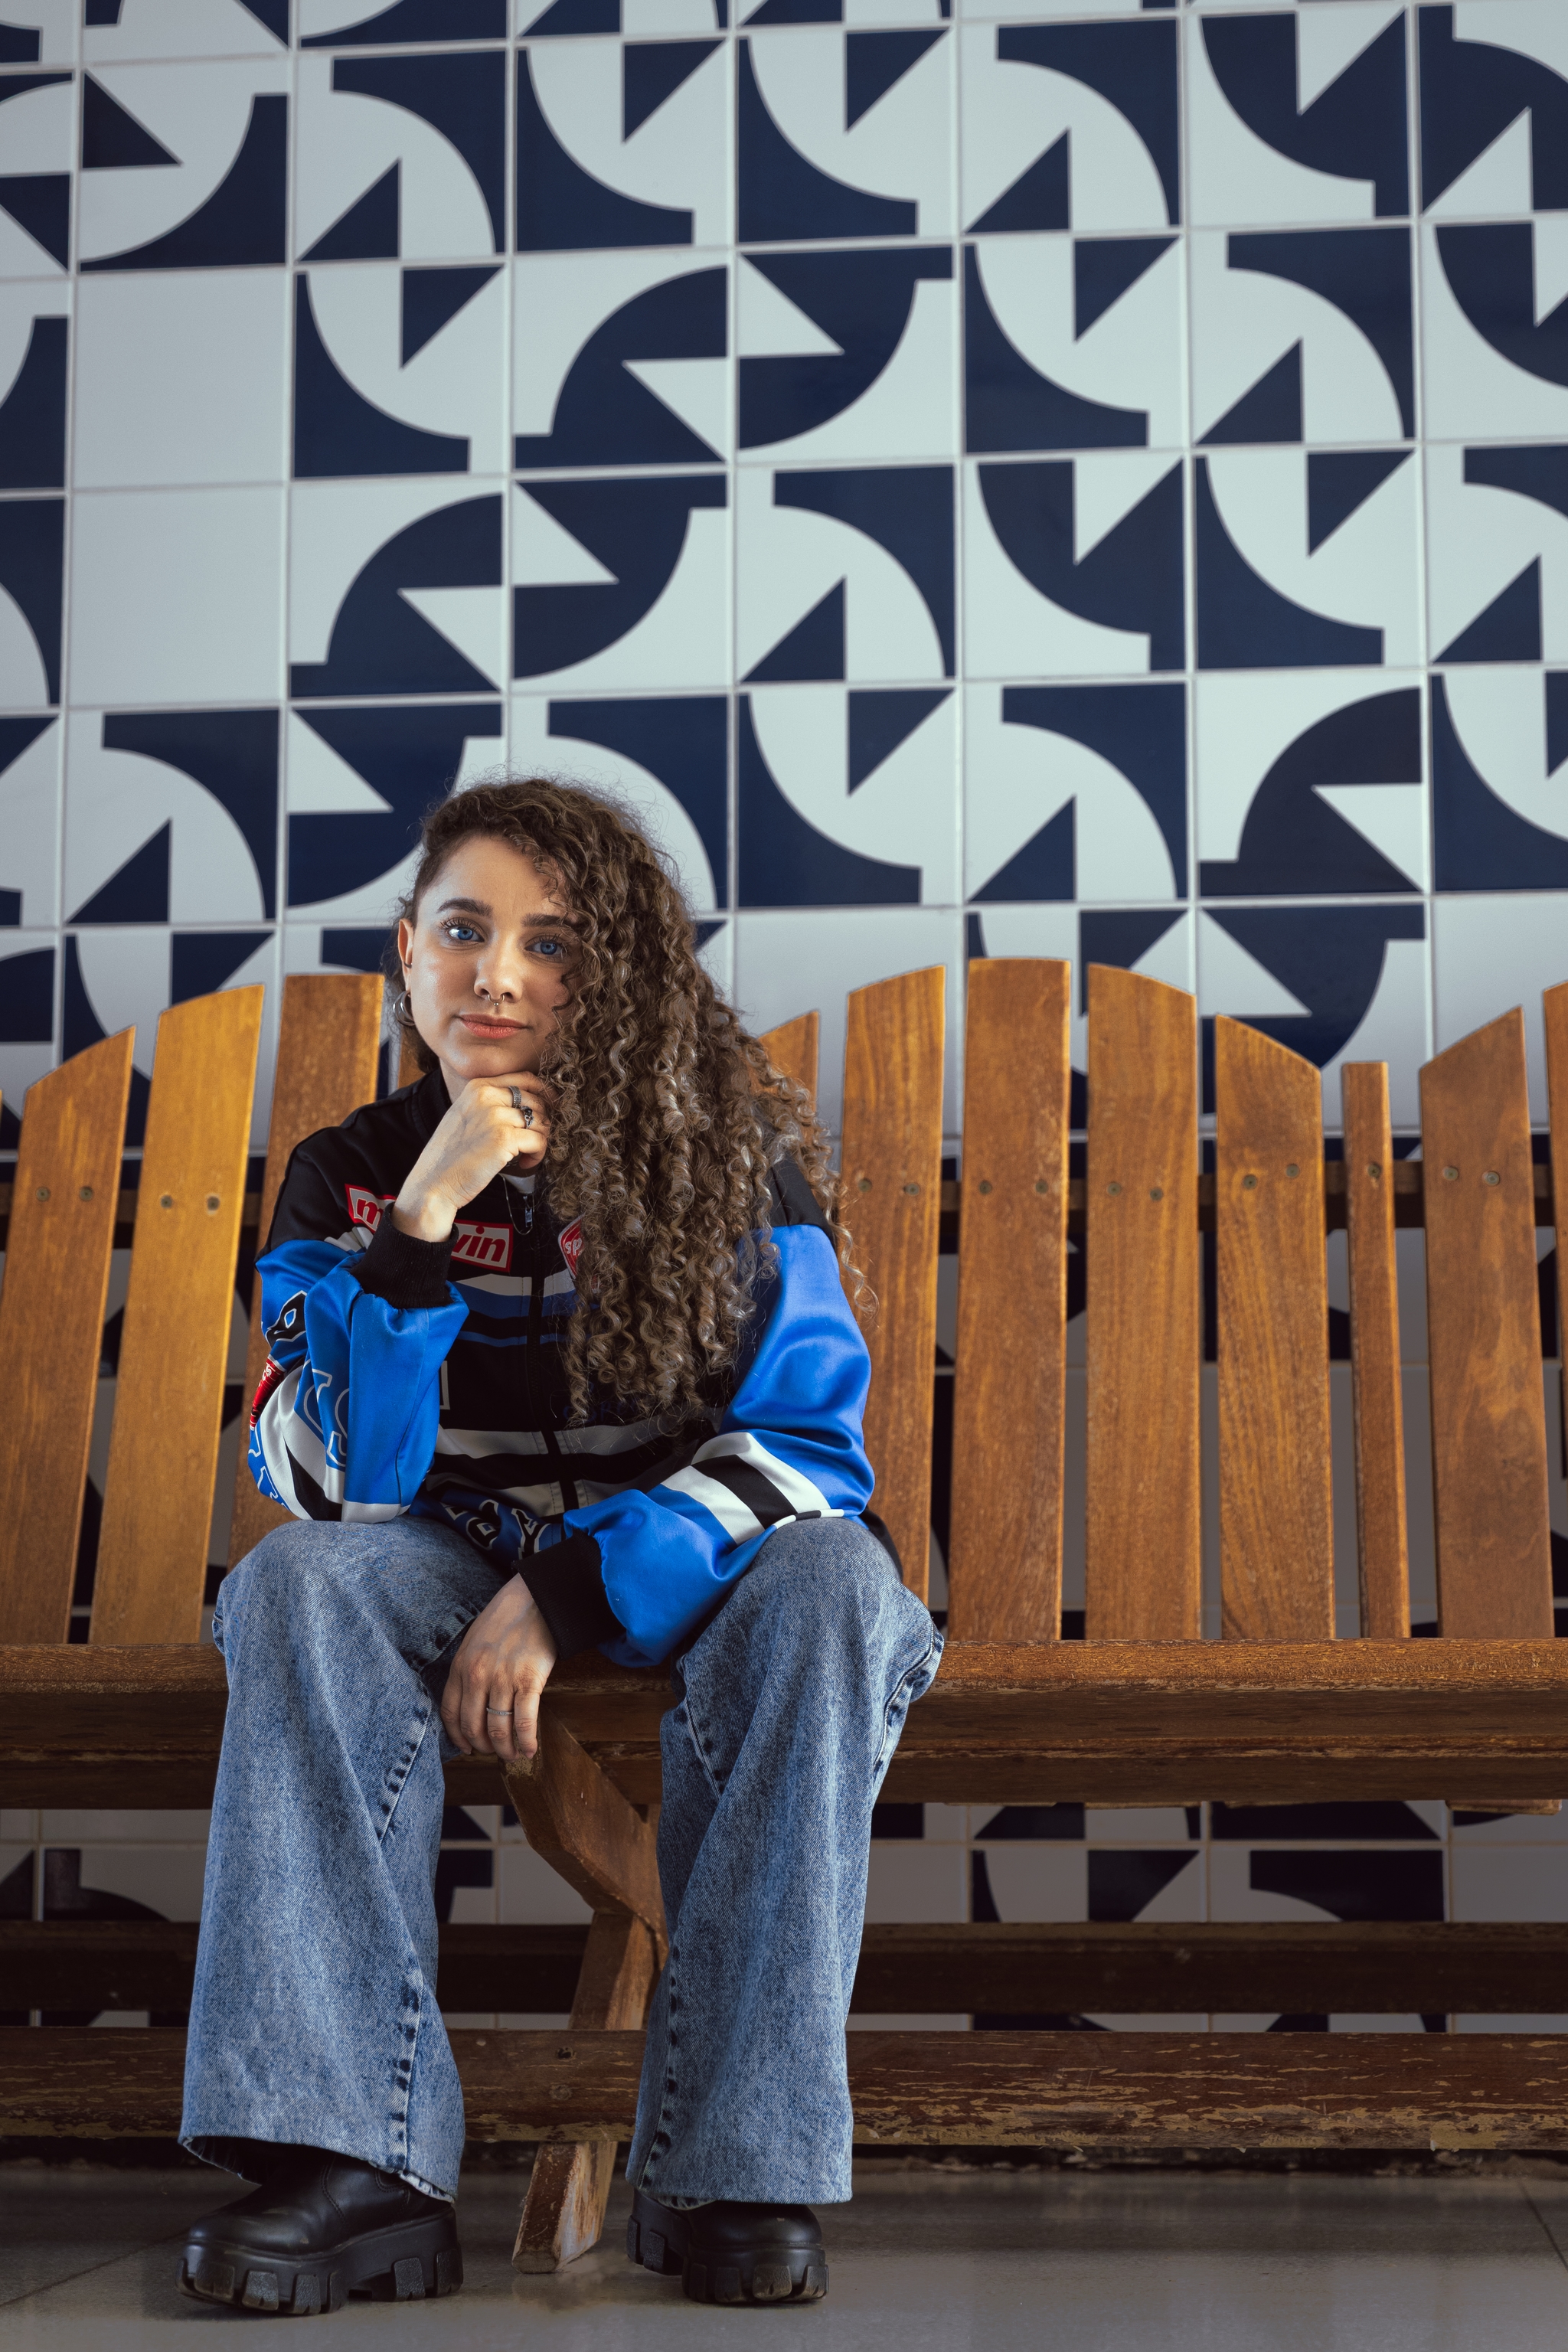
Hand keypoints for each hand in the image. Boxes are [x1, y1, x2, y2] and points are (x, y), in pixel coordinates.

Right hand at [393, 1074, 553, 1241]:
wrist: (433, 1182)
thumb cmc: (451, 1155)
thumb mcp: (465, 1114)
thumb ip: (491, 1103)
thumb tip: (529, 1103)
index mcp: (478, 1086)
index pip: (524, 1078)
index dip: (543, 1093)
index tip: (549, 1108)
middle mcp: (486, 1096)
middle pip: (536, 1101)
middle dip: (543, 1122)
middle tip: (534, 1141)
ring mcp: (495, 1116)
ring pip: (541, 1121)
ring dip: (540, 1140)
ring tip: (526, 1155)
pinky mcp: (504, 1139)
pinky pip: (539, 1141)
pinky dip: (538, 1155)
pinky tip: (525, 1164)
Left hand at [441, 1574, 556, 1763]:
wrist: (536, 1598)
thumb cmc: (506, 1619)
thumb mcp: (474, 1642)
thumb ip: (468, 1671)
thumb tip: (472, 1703)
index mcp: (461, 1667)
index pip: (451, 1714)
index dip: (458, 1737)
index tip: (467, 1747)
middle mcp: (477, 1676)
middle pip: (474, 1727)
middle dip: (484, 1747)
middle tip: (494, 1752)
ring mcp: (502, 1679)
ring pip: (498, 1729)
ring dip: (505, 1750)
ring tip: (513, 1755)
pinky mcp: (529, 1681)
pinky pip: (524, 1722)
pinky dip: (527, 1741)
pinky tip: (530, 1749)